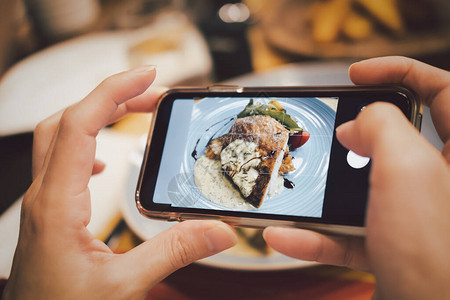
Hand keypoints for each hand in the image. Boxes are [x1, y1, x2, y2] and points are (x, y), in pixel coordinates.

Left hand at [3, 66, 236, 299]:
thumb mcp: (123, 286)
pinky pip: (61, 160)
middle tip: (153, 94)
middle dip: (113, 97)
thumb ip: (172, 253)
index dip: (114, 92)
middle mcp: (45, 196)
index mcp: (58, 205)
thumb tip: (217, 231)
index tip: (147, 77)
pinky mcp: (50, 213)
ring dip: (97, 115)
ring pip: (60, 136)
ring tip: (134, 112)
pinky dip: (86, 143)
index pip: (80, 125)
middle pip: (69, 121)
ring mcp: (44, 203)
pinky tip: (105, 158)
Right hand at [263, 57, 449, 298]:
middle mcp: (441, 184)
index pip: (443, 90)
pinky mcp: (395, 246)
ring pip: (366, 189)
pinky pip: (351, 234)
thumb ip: (380, 128)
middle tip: (329, 130)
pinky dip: (318, 236)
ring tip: (296, 186)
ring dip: (324, 193)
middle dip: (355, 133)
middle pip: (397, 138)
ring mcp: (417, 217)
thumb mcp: (407, 171)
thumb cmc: (436, 253)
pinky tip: (287, 236)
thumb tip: (354, 127)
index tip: (357, 74)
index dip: (400, 71)